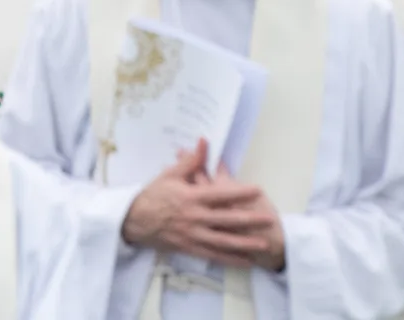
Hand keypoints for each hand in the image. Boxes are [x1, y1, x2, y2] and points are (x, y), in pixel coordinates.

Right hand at [121, 145, 284, 269]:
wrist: (134, 221)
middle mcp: (195, 218)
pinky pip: (213, 255)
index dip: (240, 192)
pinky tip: (245, 261)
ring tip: (262, 244)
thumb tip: (204, 142)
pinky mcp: (190, 248)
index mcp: (191, 198)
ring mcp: (193, 235)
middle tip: (269, 220)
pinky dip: (230, 259)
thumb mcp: (170, 175)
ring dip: (244, 244)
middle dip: (249, 220)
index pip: (220, 194)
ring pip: (223, 241)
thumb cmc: (153, 196)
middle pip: (226, 220)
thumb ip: (190, 161)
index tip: (257, 190)